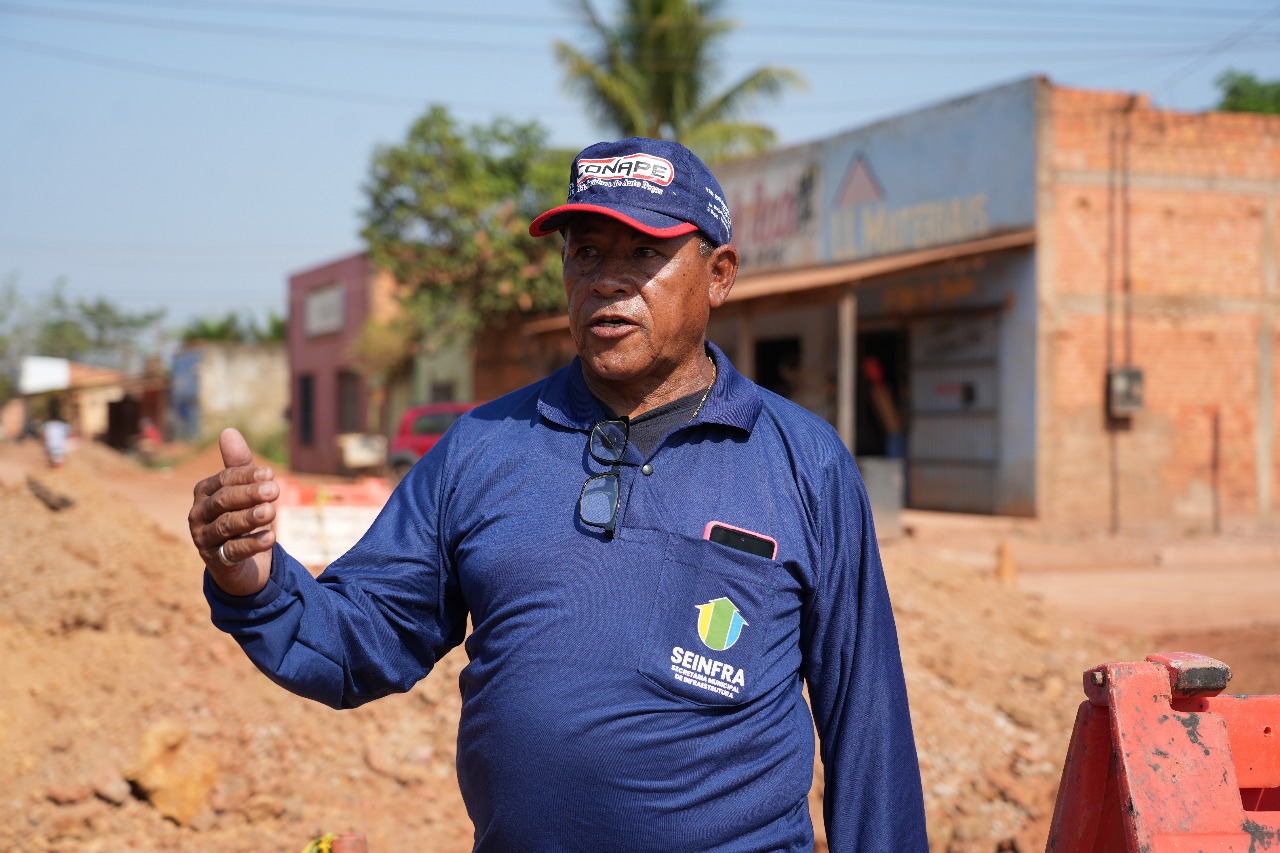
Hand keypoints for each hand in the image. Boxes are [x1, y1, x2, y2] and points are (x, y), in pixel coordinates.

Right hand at [189, 428, 278, 595]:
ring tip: (271, 511)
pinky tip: (270, 538)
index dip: (246, 476)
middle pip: (223, 501)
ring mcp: (204, 538)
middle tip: (275, 490)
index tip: (269, 474)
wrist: (241, 562)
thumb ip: (239, 465)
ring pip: (226, 526)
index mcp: (204, 491)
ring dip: (249, 518)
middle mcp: (199, 514)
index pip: (224, 480)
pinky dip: (252, 544)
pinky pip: (233, 551)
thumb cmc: (241, 517)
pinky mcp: (215, 560)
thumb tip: (228, 430)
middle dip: (249, 494)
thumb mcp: (244, 491)